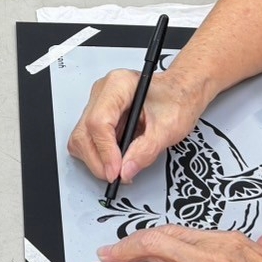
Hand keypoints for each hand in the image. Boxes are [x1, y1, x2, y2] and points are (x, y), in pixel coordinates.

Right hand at [68, 70, 204, 185]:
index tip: (116, 171)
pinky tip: (118, 156)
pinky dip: (99, 155)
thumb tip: (125, 171)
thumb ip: (145, 151)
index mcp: (119, 85)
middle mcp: (103, 92)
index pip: (98, 122)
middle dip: (99, 160)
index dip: (105, 151)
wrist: (180, 93)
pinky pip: (87, 140)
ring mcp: (98, 103)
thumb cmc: (177, 100)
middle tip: (118, 176)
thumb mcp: (168, 128)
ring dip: (97, 159)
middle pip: (84, 132)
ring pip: (81, 138)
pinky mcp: (97, 115)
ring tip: (121, 166)